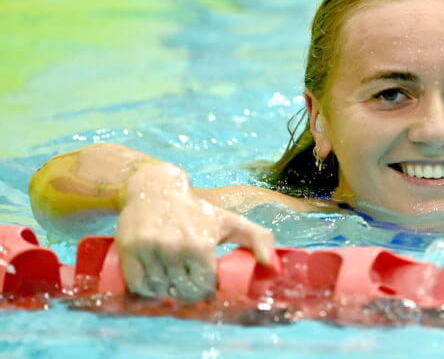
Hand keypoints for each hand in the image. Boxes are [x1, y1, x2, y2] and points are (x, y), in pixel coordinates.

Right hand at [116, 163, 273, 301]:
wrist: (156, 189)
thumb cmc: (198, 210)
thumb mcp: (230, 221)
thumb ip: (258, 240)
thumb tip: (274, 267)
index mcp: (201, 244)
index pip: (206, 288)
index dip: (207, 289)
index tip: (206, 284)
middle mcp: (175, 248)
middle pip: (183, 292)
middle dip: (189, 293)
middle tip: (189, 285)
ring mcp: (150, 250)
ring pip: (161, 291)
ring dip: (168, 292)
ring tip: (174, 281)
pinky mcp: (129, 250)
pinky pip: (139, 285)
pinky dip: (147, 289)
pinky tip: (157, 281)